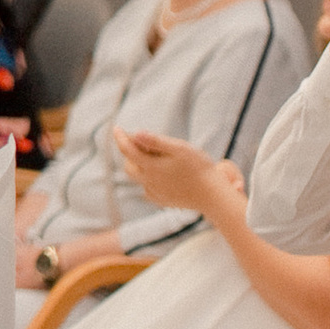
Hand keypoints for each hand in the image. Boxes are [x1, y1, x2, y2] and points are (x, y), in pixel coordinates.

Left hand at [117, 128, 242, 221]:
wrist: (213, 196)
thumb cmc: (199, 168)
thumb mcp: (180, 149)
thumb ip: (156, 141)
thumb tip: (136, 133)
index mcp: (151, 167)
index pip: (127, 150)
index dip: (121, 138)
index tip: (116, 128)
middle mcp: (149, 182)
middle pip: (129, 166)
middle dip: (130, 153)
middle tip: (139, 142)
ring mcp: (156, 193)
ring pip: (139, 178)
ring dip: (140, 166)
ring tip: (152, 156)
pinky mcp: (163, 201)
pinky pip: (149, 188)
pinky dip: (149, 179)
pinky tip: (161, 174)